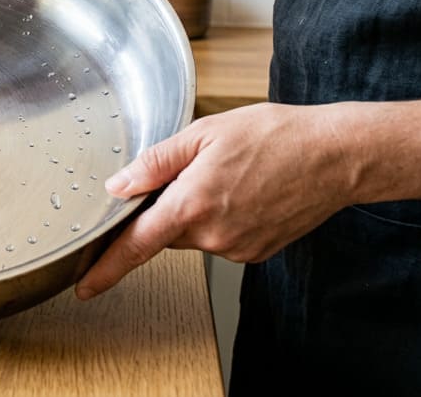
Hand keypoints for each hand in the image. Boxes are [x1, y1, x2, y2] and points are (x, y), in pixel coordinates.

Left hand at [75, 102, 359, 298]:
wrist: (336, 157)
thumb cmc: (276, 137)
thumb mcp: (204, 133)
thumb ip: (155, 162)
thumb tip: (118, 186)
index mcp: (191, 204)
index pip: (135, 245)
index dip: (106, 269)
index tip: (84, 287)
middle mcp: (212, 235)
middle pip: (166, 231)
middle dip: (169, 206)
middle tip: (197, 170)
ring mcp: (237, 248)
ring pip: (195, 234)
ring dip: (200, 209)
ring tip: (232, 175)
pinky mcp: (256, 252)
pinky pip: (222, 238)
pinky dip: (224, 218)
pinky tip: (247, 192)